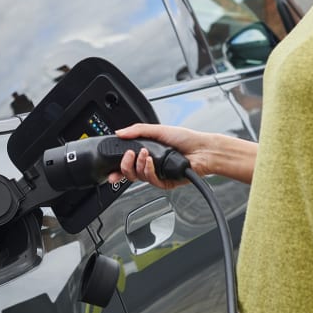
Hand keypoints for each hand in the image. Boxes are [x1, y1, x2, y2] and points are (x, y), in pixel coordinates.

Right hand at [106, 123, 220, 189]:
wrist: (203, 150)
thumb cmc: (186, 139)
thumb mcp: (158, 129)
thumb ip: (137, 130)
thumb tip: (119, 132)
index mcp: (148, 153)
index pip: (128, 162)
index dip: (117, 167)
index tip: (110, 168)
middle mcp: (151, 165)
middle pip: (129, 173)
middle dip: (124, 165)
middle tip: (127, 155)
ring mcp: (158, 174)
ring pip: (138, 177)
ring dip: (139, 164)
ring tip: (145, 154)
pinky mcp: (165, 183)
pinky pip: (151, 181)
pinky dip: (148, 170)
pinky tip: (151, 161)